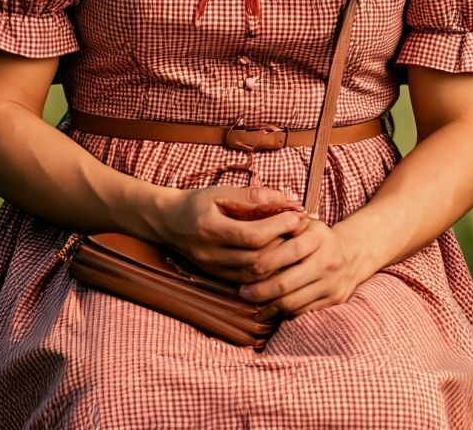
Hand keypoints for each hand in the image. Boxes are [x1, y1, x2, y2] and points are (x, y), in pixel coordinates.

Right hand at [156, 184, 308, 282]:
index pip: (253, 236)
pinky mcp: (218, 277)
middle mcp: (210, 254)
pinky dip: (268, 270)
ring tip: (294, 241)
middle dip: (285, 245)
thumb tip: (286, 198)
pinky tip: (280, 256)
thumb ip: (253, 196)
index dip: (280, 226)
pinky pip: (248, 280)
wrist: (169, 222)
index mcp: (210, 228)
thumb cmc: (198, 202)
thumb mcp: (222, 192)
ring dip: (279, 260)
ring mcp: (213, 270)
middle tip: (303, 230)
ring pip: (255, 275)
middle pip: (257, 260)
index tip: (298, 215)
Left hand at [237, 218, 367, 316]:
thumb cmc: (318, 238)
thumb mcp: (307, 224)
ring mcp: (332, 283)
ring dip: (268, 305)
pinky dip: (283, 312)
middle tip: (243, 291)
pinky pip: (302, 311)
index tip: (249, 269)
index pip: (291, 251)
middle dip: (261, 290)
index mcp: (319, 237)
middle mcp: (328, 260)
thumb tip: (255, 228)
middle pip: (287, 282)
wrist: (353, 255)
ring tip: (252, 302)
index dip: (268, 261)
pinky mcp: (333, 300)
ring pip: (293, 302)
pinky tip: (269, 308)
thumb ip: (285, 224)